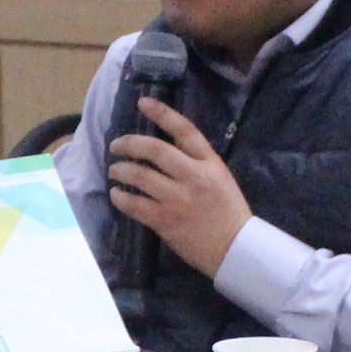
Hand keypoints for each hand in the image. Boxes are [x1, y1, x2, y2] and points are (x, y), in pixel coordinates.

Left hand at [106, 98, 252, 279]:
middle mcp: (193, 176)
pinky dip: (121, 198)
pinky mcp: (165, 221)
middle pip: (155, 150)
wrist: (235, 249)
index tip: (143, 102)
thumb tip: (165, 151)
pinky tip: (117, 194)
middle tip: (116, 145)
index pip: (184, 130)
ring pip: (140, 176)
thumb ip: (197, 163)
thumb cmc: (229, 213)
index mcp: (209, 163)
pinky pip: (135, 204)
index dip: (162, 113)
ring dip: (121, 170)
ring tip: (114, 170)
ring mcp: (178, 199)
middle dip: (130, 143)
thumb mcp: (220, 178)